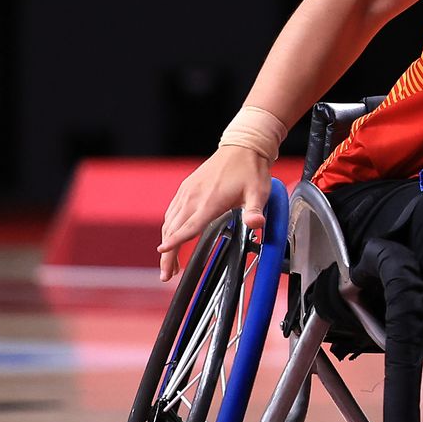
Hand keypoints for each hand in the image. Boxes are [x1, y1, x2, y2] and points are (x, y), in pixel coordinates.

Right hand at [158, 147, 271, 281]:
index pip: (188, 227)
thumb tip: (256, 224)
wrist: (242, 147)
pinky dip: (169, 227)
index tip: (163, 253)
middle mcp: (194, 198)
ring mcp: (187, 193)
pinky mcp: (186, 188)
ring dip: (167, 242)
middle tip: (167, 274)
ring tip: (169, 262)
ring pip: (170, 222)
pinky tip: (171, 236)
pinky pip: (172, 211)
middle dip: (168, 254)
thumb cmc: (251, 171)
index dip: (175, 242)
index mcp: (210, 202)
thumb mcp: (258, 192)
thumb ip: (255, 211)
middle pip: (174, 230)